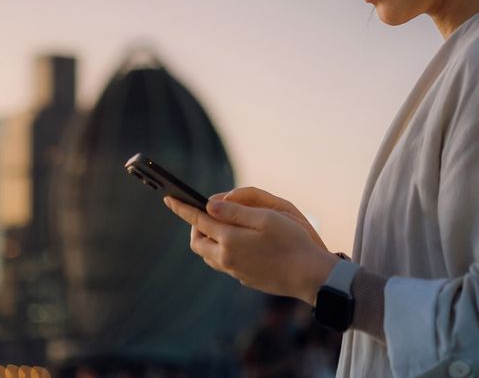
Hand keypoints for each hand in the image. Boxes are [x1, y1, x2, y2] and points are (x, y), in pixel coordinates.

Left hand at [163, 194, 338, 304]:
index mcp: (229, 239)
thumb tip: (210, 204)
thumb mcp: (266, 217)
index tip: (169, 198)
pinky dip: (222, 250)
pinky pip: (224, 264)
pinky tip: (238, 244)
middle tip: (205, 213)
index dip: (182, 208)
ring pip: (209, 255)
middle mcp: (227, 258)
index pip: (198, 220)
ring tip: (220, 226)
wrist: (309, 276)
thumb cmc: (292, 241)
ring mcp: (235, 271)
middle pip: (197, 242)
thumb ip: (235, 211)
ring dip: (208, 240)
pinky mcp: (245, 279)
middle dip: (196, 226)